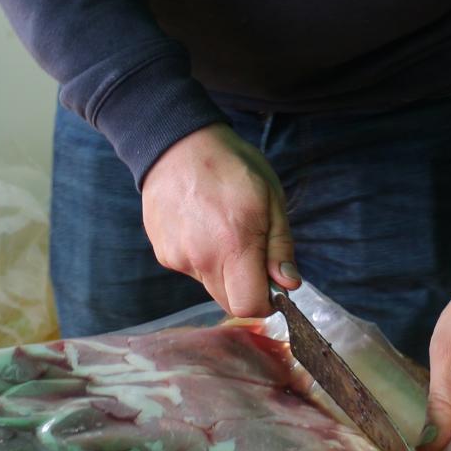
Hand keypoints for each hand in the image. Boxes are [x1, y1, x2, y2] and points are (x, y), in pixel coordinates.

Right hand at [140, 123, 298, 318]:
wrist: (177, 144)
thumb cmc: (230, 166)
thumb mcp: (270, 198)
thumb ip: (280, 246)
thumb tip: (288, 284)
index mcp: (233, 245)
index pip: (248, 306)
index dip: (265, 301)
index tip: (271, 285)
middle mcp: (201, 258)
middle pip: (228, 302)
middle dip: (244, 287)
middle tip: (249, 251)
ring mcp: (177, 257)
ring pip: (209, 284)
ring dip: (221, 270)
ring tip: (220, 229)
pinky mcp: (162, 252)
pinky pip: (189, 268)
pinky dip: (200, 257)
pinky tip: (200, 226)